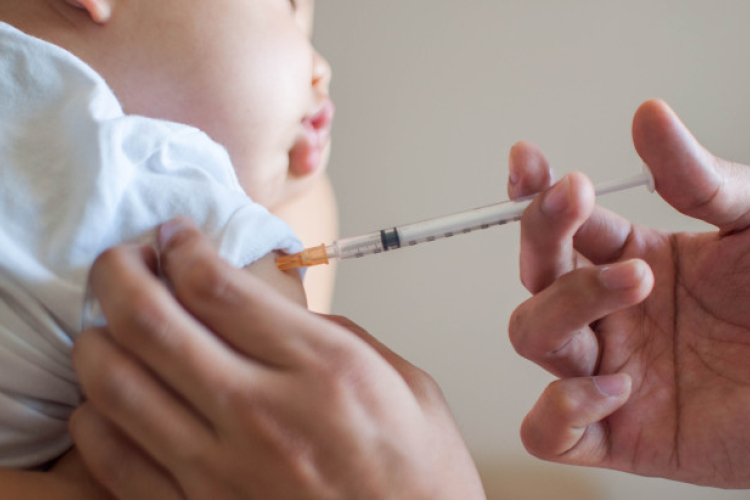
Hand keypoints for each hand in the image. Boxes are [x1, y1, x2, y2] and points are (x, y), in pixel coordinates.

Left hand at [70, 218, 484, 498]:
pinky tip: (110, 396)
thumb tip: (277, 310)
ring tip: (107, 323)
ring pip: (116, 385)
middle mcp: (264, 415)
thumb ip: (338, 337)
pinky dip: (96, 416)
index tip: (174, 235)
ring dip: (97, 340)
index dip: (181, 246)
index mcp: (324, 369)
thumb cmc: (418, 478)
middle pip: (152, 322)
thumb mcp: (406, 384)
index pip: (217, 286)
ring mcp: (222, 471)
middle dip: (120, 273)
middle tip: (121, 259)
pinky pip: (114, 458)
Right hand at [508, 99, 749, 487]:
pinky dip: (560, 410)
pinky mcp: (620, 437)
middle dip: (545, 235)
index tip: (529, 162)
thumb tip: (649, 116)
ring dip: (564, 307)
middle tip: (577, 198)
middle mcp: (612, 317)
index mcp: (634, 262)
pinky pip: (551, 433)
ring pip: (533, 338)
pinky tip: (613, 388)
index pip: (563, 226)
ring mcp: (610, 374)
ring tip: (633, 281)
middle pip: (537, 275)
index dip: (534, 194)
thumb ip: (699, 179)